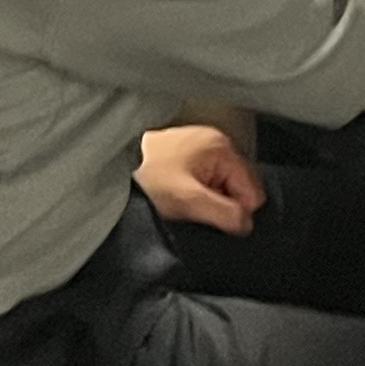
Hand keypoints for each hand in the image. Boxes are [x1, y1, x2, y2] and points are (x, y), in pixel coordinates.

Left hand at [132, 124, 263, 235]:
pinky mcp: (183, 156)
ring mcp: (197, 147)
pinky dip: (192, 194)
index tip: (214, 217)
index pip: (252, 190)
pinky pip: (202, 182)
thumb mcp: (189, 201)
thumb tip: (246, 224)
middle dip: (220, 205)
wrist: (112, 169)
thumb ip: (226, 214)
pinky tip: (174, 197)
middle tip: (193, 209)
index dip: (237, 211)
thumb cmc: (144, 177)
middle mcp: (212, 141)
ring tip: (180, 202)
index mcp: (220, 145)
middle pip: (236, 188)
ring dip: (204, 201)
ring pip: (218, 187)